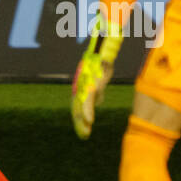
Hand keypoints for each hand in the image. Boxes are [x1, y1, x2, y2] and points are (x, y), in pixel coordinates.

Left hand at [71, 11, 121, 139]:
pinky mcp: (91, 83)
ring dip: (82, 121)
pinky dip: (88, 111)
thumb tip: (98, 101)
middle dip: (79, 123)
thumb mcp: (101, 75)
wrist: (104, 44)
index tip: (83, 129)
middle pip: (77, 107)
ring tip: (86, 133)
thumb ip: (98, 89)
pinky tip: (89, 121)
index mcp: (81, 84)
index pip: (77, 104)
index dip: (79, 117)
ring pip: (81, 106)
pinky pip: (88, 100)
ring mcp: (85, 84)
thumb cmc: (103, 58)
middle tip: (84, 135)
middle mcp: (81, 85)